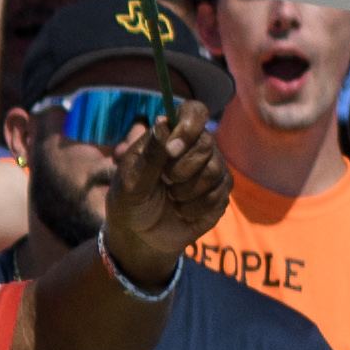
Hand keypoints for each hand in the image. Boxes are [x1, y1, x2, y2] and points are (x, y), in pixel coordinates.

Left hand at [92, 99, 227, 287]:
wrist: (141, 237)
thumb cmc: (129, 203)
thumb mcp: (130, 182)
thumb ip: (149, 155)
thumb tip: (163, 123)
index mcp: (169, 136)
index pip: (193, 112)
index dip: (189, 125)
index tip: (173, 149)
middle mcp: (193, 147)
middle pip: (206, 143)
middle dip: (183, 169)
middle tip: (165, 183)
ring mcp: (210, 169)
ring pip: (216, 170)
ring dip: (188, 191)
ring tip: (172, 199)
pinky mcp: (219, 193)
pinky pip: (220, 194)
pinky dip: (197, 207)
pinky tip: (183, 211)